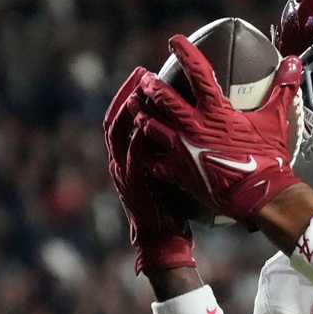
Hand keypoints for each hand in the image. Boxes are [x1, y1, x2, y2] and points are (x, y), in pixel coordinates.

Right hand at [104, 67, 195, 274]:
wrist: (165, 240)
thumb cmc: (173, 206)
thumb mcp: (170, 172)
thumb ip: (172, 150)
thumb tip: (195, 128)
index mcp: (130, 157)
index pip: (124, 118)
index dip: (130, 95)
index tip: (142, 73)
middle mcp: (122, 161)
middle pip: (116, 119)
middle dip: (127, 93)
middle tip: (141, 73)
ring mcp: (125, 172)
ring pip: (119, 134)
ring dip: (128, 110)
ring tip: (140, 90)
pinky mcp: (134, 185)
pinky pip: (132, 156)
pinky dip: (136, 138)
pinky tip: (144, 123)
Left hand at [128, 35, 303, 225]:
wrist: (259, 194)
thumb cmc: (268, 158)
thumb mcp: (276, 120)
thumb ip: (282, 89)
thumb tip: (294, 62)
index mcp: (215, 111)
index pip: (197, 72)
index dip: (185, 52)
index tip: (175, 41)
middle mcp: (192, 126)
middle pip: (162, 98)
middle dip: (151, 85)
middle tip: (145, 78)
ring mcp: (181, 149)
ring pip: (150, 125)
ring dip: (141, 112)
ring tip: (135, 104)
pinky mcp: (177, 172)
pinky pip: (152, 160)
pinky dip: (145, 152)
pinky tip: (141, 148)